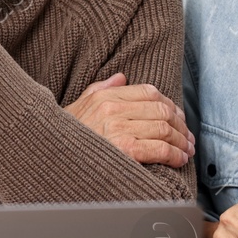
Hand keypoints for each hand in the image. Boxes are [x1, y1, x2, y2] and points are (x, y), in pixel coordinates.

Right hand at [65, 73, 194, 166]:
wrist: (50, 157)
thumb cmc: (65, 137)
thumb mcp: (78, 107)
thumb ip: (100, 89)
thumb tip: (121, 77)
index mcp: (105, 97)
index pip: (149, 93)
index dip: (170, 105)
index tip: (178, 118)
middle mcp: (113, 109)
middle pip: (162, 111)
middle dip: (180, 126)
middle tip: (188, 138)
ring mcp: (119, 129)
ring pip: (164, 130)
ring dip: (181, 142)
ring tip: (186, 151)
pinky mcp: (125, 150)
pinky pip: (159, 149)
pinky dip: (174, 155)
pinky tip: (178, 160)